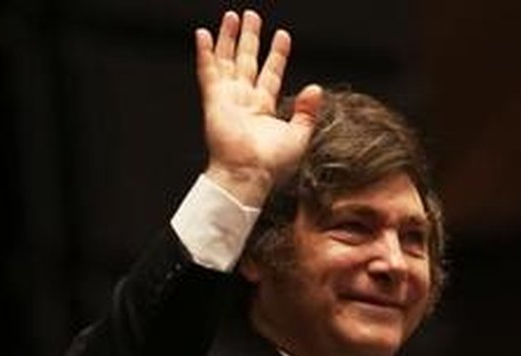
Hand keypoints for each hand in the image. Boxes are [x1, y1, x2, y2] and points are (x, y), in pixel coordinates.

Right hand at [195, 10, 321, 205]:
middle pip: (247, 61)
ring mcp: (227, 99)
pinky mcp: (214, 101)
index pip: (270, 73)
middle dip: (250, 38)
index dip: (276, 54)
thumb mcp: (299, 136)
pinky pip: (208, 72)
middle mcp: (244, 100)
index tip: (282, 36)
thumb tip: (316, 89)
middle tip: (251, 16)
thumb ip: (307, 112)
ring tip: (231, 16)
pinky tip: (203, 35)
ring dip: (229, 38)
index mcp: (263, 109)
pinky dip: (205, 53)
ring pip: (227, 61)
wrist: (249, 174)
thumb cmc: (271, 165)